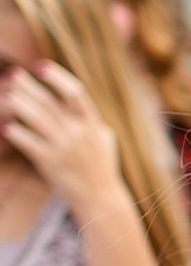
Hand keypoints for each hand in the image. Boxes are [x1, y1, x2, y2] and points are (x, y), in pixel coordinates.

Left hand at [0, 61, 128, 219]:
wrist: (100, 199)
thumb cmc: (102, 168)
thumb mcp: (105, 140)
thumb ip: (92, 120)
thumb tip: (78, 103)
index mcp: (93, 124)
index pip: (75, 92)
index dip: (56, 77)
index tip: (40, 66)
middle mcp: (78, 133)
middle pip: (49, 101)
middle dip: (28, 86)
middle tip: (13, 75)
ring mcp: (64, 147)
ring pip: (35, 118)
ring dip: (18, 104)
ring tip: (6, 96)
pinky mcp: (50, 162)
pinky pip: (27, 141)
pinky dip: (15, 132)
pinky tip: (8, 127)